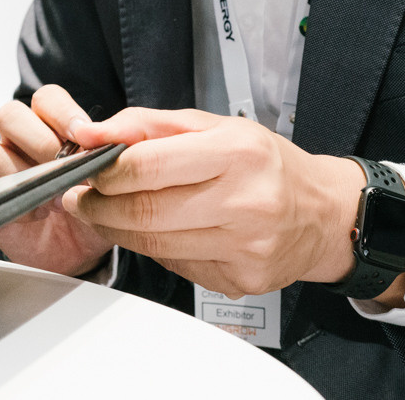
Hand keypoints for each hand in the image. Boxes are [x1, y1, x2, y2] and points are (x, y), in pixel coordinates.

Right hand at [0, 85, 115, 276]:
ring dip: (28, 174)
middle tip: (65, 167)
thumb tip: (108, 137)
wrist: (80, 248)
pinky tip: (42, 213)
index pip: (48, 99)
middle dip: (40, 141)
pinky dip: (21, 201)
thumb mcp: (112, 178)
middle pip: (10, 115)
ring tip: (57, 197)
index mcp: (53, 124)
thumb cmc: (95, 205)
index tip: (85, 135)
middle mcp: (23, 139)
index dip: (63, 113)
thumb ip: (109, 153)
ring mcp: (5, 166)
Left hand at [60, 108, 397, 302]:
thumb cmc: (265, 164)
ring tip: (103, 214)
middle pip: (145, 212)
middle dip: (99, 206)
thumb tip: (93, 132)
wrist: (323, 213)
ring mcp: (246, 247)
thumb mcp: (213, 125)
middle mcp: (245, 202)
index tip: (87, 169)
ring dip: (116, 231)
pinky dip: (153, 250)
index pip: (149, 166)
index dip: (105, 171)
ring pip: (155, 246)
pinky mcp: (242, 280)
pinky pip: (177, 267)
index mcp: (237, 153)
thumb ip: (148, 124)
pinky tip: (151, 233)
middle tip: (81, 197)